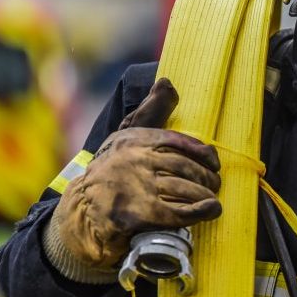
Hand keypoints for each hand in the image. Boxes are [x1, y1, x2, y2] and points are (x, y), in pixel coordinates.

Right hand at [47, 78, 220, 272]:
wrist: (81, 210)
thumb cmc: (111, 171)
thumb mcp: (126, 136)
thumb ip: (150, 111)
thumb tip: (166, 82)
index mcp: (135, 139)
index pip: (178, 142)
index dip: (203, 153)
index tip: (215, 163)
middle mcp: (136, 160)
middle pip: (186, 167)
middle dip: (207, 178)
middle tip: (214, 185)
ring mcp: (137, 187)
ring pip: (185, 188)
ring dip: (205, 195)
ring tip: (212, 200)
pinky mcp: (138, 214)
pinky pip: (178, 211)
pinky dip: (199, 211)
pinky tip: (211, 210)